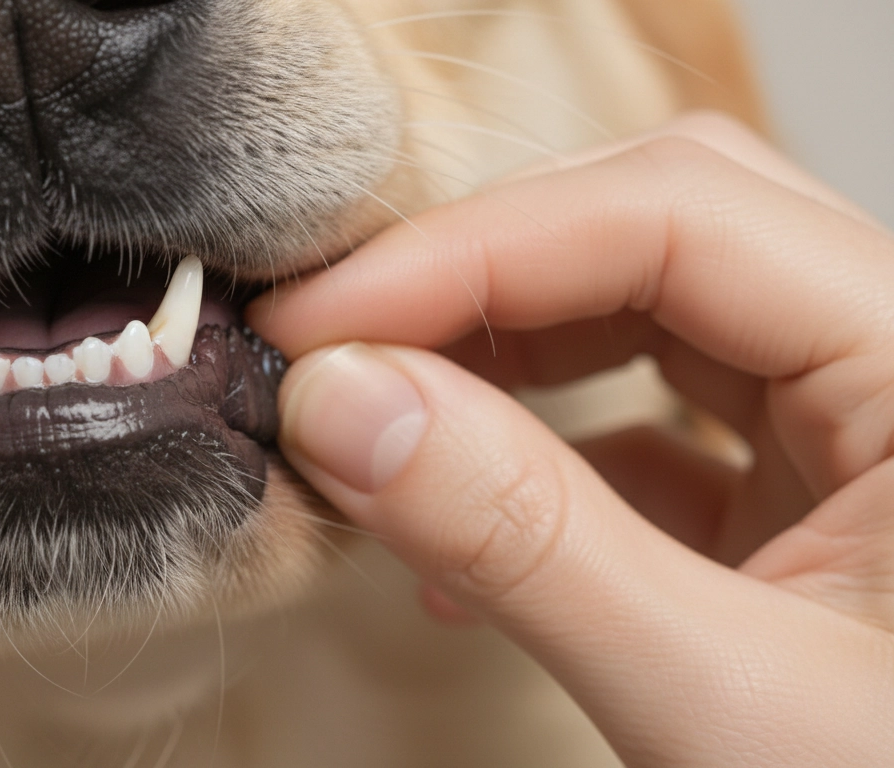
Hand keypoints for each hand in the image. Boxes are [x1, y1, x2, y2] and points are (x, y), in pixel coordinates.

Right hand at [249, 113, 893, 766]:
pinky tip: (459, 536)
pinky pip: (650, 417)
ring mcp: (853, 428)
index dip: (474, 249)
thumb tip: (340, 402)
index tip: (316, 318)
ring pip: (649, 308)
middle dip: (480, 278)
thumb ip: (525, 540)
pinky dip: (537, 449)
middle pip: (663, 228)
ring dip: (497, 355)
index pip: (680, 215)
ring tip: (379, 424)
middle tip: (333, 346)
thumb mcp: (720, 706)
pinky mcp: (800, 497)